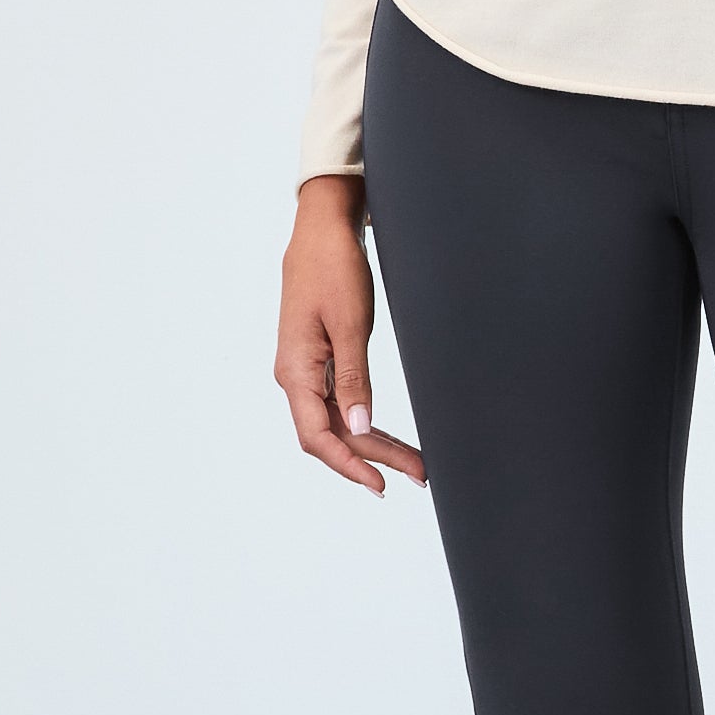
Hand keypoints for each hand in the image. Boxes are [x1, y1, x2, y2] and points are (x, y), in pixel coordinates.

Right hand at [276, 177, 426, 491]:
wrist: (322, 229)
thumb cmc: (334, 268)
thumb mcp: (349, 324)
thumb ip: (353, 379)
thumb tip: (357, 428)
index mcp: (295, 371)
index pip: (318, 437)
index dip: (350, 466)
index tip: (382, 485)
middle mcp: (295, 377)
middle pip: (333, 435)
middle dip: (375, 458)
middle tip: (420, 475)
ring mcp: (306, 369)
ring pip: (338, 422)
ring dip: (374, 443)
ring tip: (413, 463)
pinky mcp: (319, 360)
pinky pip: (339, 403)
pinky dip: (365, 421)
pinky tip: (386, 436)